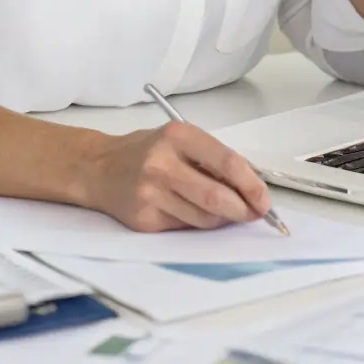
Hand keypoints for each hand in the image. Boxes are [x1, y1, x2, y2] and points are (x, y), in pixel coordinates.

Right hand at [75, 121, 271, 232]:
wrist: (99, 168)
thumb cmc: (147, 151)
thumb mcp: (179, 140)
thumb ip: (211, 159)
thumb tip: (250, 187)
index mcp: (178, 136)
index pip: (226, 161)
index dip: (250, 184)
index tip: (264, 199)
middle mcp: (162, 163)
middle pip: (215, 196)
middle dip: (242, 210)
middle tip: (254, 214)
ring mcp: (151, 193)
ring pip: (203, 218)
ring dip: (222, 220)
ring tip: (225, 212)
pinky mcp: (144, 219)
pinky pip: (185, 227)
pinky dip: (198, 224)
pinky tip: (194, 212)